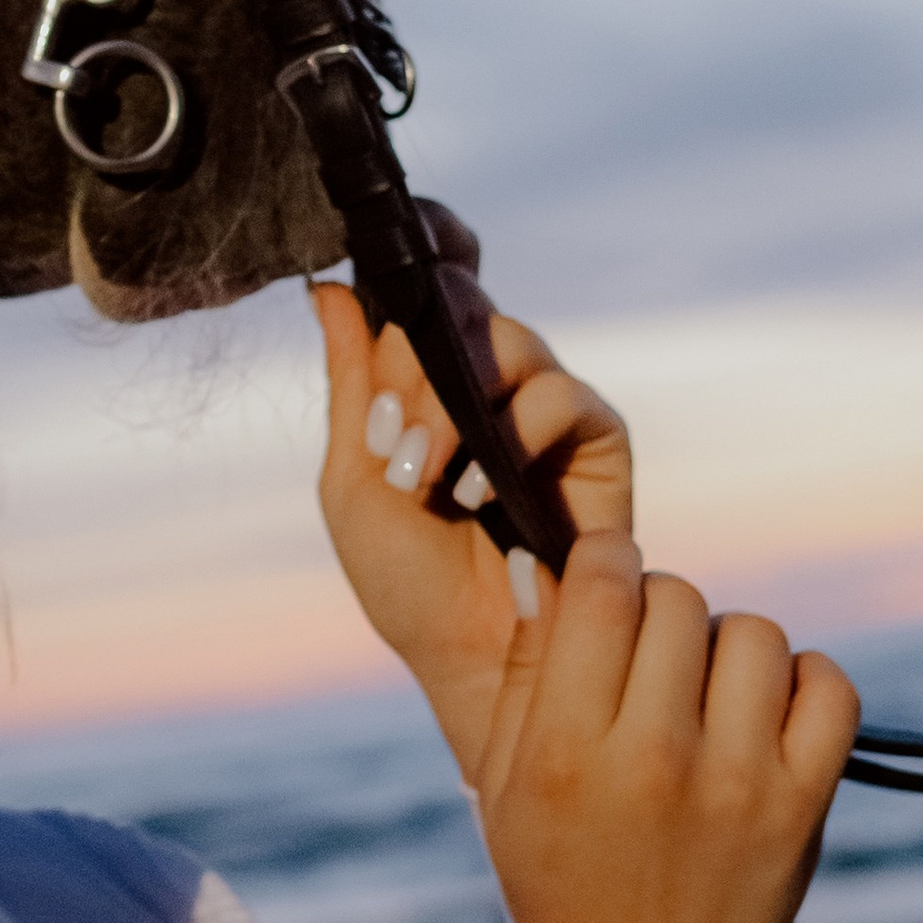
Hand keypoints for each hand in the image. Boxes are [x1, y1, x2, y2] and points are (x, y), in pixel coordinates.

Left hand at [313, 230, 630, 785]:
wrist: (474, 660)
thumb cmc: (411, 584)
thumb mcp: (355, 479)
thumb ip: (353, 384)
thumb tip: (325, 288)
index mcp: (430, 387)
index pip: (425, 297)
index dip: (411, 269)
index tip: (384, 262)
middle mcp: (490, 386)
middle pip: (461, 306)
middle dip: (416, 363)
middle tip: (394, 434)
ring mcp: (544, 408)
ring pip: (509, 339)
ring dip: (456, 400)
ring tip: (430, 470)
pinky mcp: (597, 443)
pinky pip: (564, 394)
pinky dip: (519, 426)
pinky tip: (487, 482)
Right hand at [476, 537, 860, 922]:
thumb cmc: (561, 880)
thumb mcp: (502, 783)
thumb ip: (524, 672)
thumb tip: (554, 565)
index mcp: (567, 750)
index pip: (603, 589)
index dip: (606, 560)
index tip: (605, 577)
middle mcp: (654, 760)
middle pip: (678, 600)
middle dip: (660, 605)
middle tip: (650, 650)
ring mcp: (738, 784)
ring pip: (753, 634)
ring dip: (726, 644)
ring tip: (705, 687)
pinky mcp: (803, 807)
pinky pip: (828, 685)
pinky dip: (801, 680)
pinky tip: (764, 709)